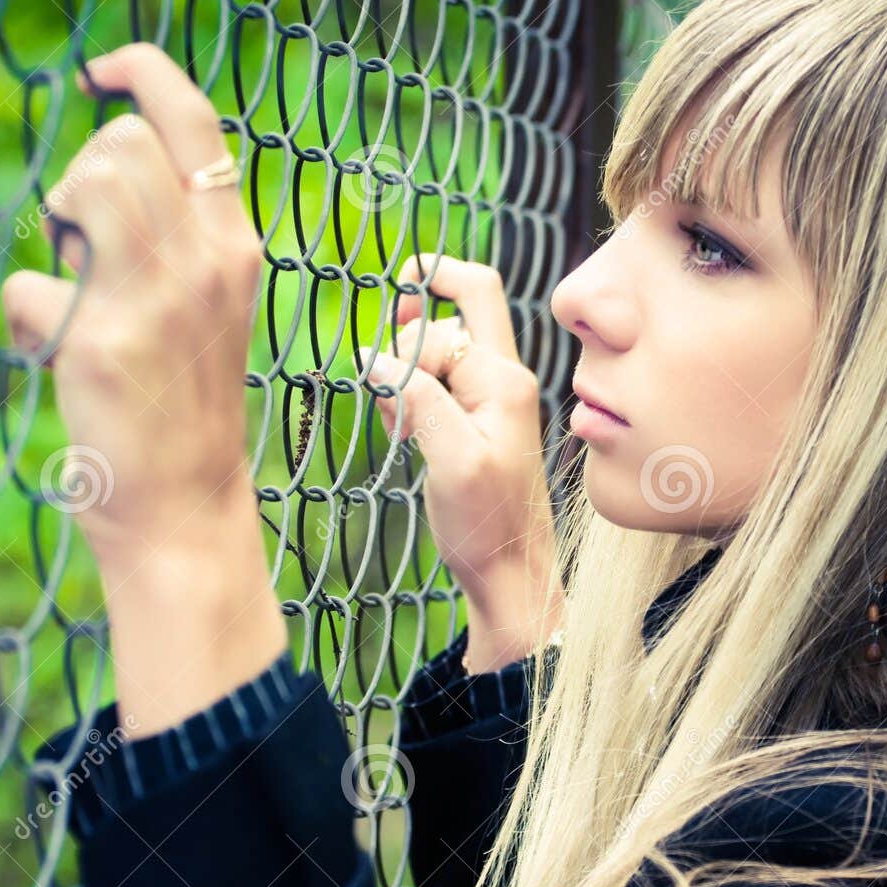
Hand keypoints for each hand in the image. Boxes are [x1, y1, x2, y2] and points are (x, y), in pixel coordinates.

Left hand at [2, 42, 263, 571]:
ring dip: (57, 225)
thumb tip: (107, 164)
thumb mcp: (210, 304)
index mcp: (235, 246)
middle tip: (88, 244)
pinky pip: (28, 284)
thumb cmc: (186, 403)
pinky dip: (29, 316)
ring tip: (75, 280)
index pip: (194, 118)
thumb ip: (180, 234)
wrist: (186, 506)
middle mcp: (206, 263)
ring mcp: (157, 301)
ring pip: (84, 186)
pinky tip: (59, 355)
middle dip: (83, 179)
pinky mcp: (102, 343)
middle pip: (120, 147)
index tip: (100, 72)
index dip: (140, 73)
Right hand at [370, 254, 563, 668]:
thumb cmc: (486, 524)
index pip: (460, 311)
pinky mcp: (475, 426)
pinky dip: (411, 400)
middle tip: (390, 395)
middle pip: (451, 321)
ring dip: (405, 376)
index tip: (393, 315)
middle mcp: (503, 381)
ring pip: (437, 356)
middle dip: (409, 342)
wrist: (510, 576)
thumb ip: (417, 398)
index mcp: (504, 380)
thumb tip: (376, 356)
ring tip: (397, 425)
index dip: (423, 310)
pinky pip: (436, 388)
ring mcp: (490, 403)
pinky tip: (402, 434)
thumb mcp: (448, 459)